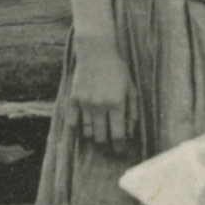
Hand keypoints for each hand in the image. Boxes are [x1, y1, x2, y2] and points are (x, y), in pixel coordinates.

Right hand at [65, 41, 136, 155]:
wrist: (96, 53)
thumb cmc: (117, 71)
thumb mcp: (131, 89)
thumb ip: (132, 111)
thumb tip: (130, 133)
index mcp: (116, 104)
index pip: (117, 135)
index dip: (119, 147)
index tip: (120, 151)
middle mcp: (99, 106)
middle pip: (101, 137)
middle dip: (106, 144)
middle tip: (109, 144)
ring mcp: (84, 103)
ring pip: (87, 132)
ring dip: (93, 136)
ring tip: (98, 133)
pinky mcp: (73, 99)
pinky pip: (72, 123)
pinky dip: (77, 129)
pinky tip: (83, 128)